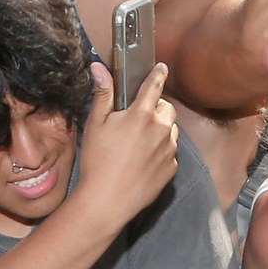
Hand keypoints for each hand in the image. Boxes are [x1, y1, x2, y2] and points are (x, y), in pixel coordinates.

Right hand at [67, 60, 177, 227]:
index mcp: (142, 114)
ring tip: (138, 142)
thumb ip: (103, 94)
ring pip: (171, 130)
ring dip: (160, 129)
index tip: (161, 68)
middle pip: (166, 108)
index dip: (158, 74)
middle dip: (156, 107)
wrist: (107, 201)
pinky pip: (171, 151)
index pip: (154, 85)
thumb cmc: (97, 161)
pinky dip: (161, 150)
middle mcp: (161, 129)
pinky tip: (142, 160)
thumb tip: (100, 67)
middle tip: (137, 117)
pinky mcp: (172, 168)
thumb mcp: (95, 124)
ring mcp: (170, 150)